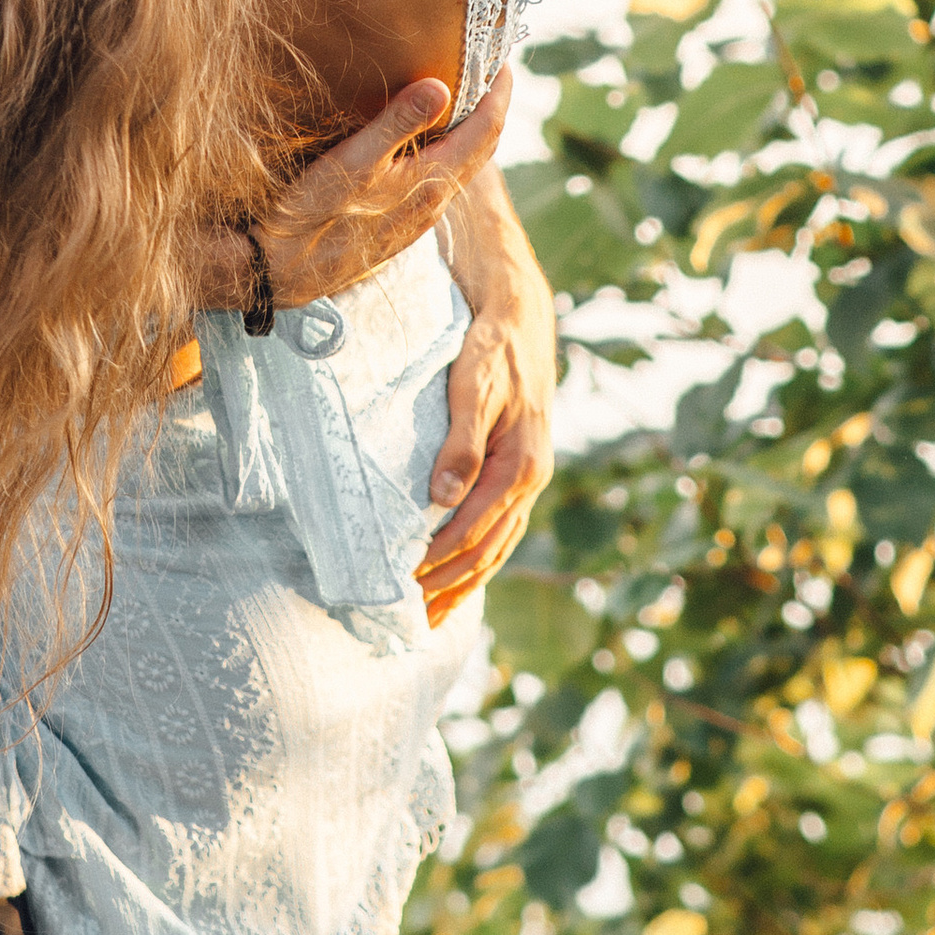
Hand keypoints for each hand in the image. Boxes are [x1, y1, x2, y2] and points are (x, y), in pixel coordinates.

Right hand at [222, 68, 511, 314]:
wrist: (280, 272)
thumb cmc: (310, 215)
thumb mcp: (351, 162)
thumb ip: (396, 124)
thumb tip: (441, 87)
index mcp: (431, 182)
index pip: (486, 131)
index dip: (501, 94)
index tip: (505, 60)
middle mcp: (433, 202)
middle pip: (481, 149)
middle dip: (491, 108)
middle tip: (491, 70)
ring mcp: (417, 216)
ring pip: (460, 166)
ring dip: (469, 130)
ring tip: (463, 97)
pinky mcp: (398, 224)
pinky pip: (438, 179)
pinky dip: (445, 150)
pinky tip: (425, 140)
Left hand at [417, 173, 558, 623]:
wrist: (520, 315)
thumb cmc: (492, 347)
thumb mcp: (473, 385)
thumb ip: (461, 442)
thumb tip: (443, 501)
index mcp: (522, 465)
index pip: (476, 531)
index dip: (440, 562)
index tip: (404, 586)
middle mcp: (530, 479)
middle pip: (490, 551)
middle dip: (451, 587)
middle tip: (410, 619)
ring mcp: (528, 480)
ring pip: (498, 548)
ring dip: (464, 583)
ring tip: (431, 616)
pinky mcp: (518, 473)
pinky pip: (499, 530)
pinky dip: (477, 559)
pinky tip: (456, 575)